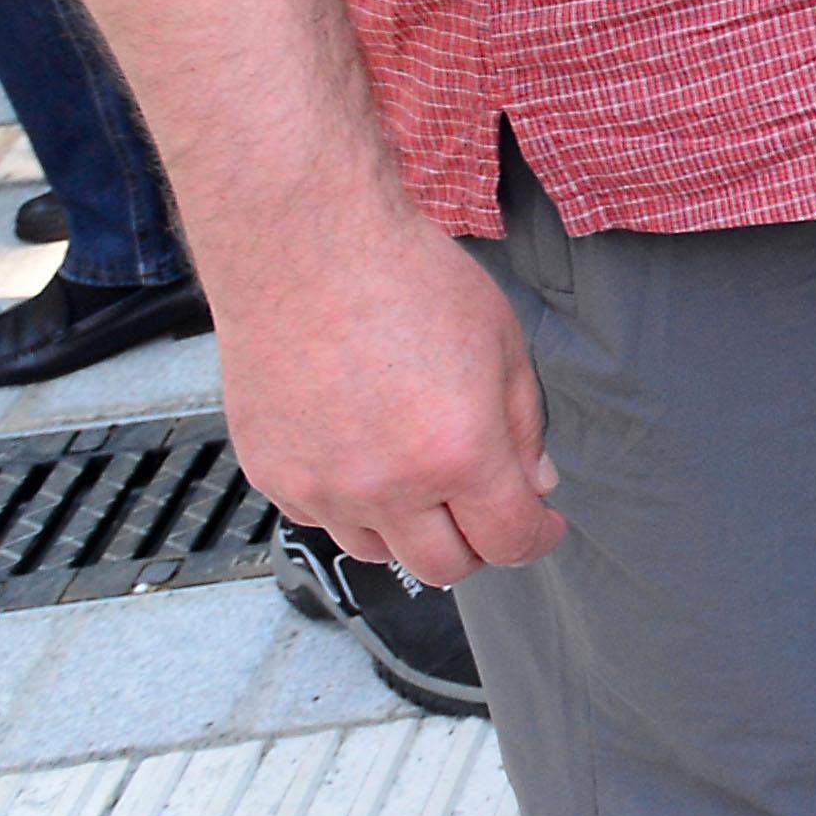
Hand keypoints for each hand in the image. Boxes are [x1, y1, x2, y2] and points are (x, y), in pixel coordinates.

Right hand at [213, 212, 565, 584]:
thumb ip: (523, 426)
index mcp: (457, 454)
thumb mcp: (500, 343)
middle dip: (477, 542)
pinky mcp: (274, 476)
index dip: (537, 538)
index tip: (541, 524)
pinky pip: (324, 520)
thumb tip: (534, 483)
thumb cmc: (404, 279)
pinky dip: (352, 504)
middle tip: (482, 501)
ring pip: (381, 553)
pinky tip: (363, 452)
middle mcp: (387, 486)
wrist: (305, 248)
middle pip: (446, 567)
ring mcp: (323, 488)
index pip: (510, 542)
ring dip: (411, 530)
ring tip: (418, 473)